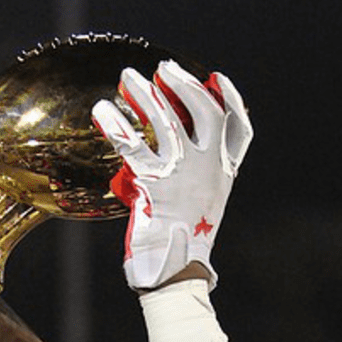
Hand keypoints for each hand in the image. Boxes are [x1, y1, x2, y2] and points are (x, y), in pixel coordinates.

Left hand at [92, 60, 251, 289]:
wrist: (174, 271)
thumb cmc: (181, 245)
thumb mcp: (198, 207)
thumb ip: (193, 179)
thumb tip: (171, 155)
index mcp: (224, 174)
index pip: (239, 129)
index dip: (231, 99)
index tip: (216, 80)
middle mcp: (207, 168)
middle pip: (203, 112)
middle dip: (184, 86)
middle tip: (163, 70)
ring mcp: (182, 173)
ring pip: (165, 120)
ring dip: (145, 94)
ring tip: (128, 78)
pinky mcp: (153, 184)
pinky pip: (131, 145)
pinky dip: (114, 125)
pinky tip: (102, 111)